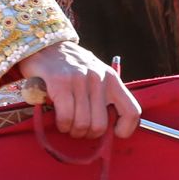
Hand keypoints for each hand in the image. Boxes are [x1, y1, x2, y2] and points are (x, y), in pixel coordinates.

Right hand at [16, 41, 140, 140]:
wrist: (46, 45)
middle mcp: (98, 78)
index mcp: (112, 79)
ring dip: (73, 131)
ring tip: (69, 124)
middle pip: (100, 125)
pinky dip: (62, 125)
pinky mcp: (60, 83)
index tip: (114, 133)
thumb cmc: (72, 68)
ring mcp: (79, 80)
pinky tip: (60, 121)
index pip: (132, 111)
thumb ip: (104, 97)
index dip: (125, 129)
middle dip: (88, 133)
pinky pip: (66, 117)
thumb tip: (109, 128)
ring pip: (82, 124)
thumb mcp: (96, 76)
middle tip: (80, 129)